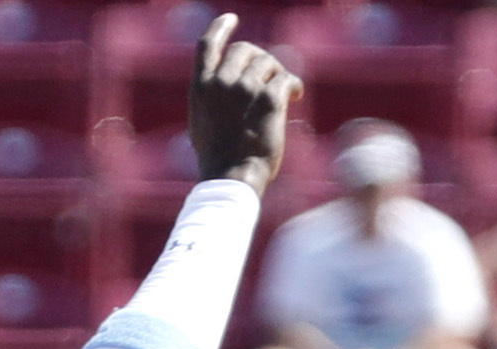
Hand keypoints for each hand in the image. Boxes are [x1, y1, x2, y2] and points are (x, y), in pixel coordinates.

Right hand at [187, 14, 298, 196]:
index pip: (208, 45)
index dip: (221, 28)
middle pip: (245, 50)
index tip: (231, 19)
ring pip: (268, 62)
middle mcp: (221, 83)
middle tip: (271, 76)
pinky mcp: (269, 100)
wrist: (232, 181)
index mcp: (201, 88)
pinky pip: (287, 78)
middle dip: (260, 60)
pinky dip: (294, 85)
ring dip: (278, 74)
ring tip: (284, 92)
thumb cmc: (217, 161)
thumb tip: (221, 81)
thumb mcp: (201, 124)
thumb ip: (209, 97)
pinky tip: (296, 95)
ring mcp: (244, 90)